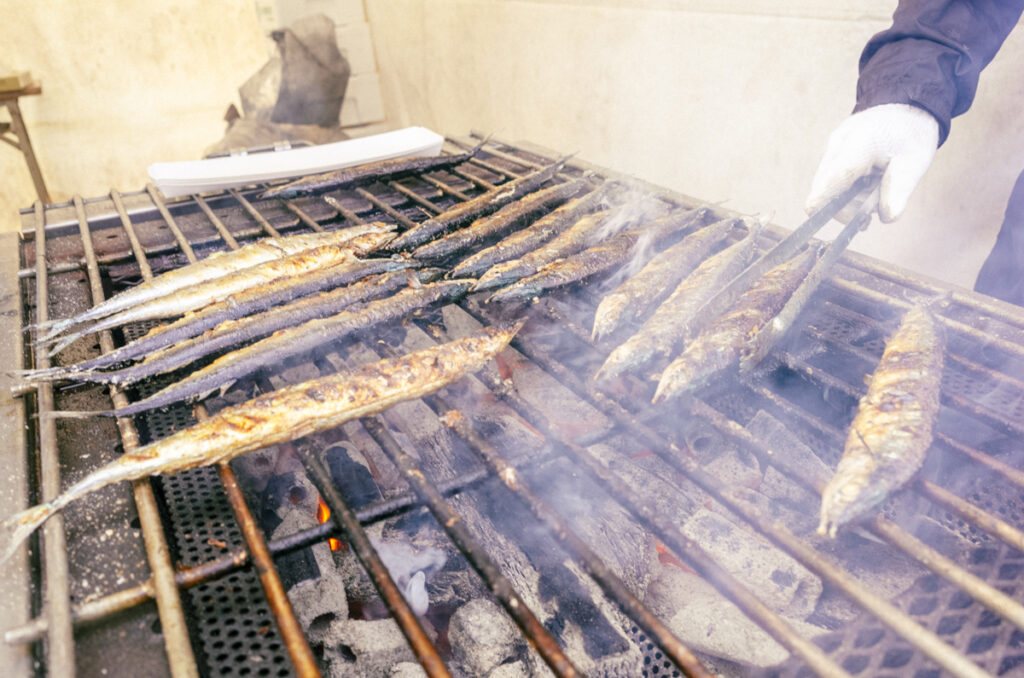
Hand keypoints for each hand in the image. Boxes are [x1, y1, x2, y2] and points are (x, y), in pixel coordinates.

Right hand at [806, 104, 938, 222]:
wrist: (905, 104)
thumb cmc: (911, 133)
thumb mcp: (915, 162)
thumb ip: (899, 190)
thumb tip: (887, 218)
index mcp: (857, 146)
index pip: (827, 186)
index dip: (829, 211)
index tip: (855, 222)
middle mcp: (836, 146)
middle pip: (823, 193)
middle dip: (847, 208)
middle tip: (875, 207)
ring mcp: (830, 148)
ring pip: (825, 188)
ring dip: (848, 200)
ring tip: (874, 192)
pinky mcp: (830, 152)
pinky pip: (829, 180)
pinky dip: (846, 190)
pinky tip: (866, 185)